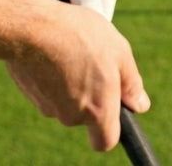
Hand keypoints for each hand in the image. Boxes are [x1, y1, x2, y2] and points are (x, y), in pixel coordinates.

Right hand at [7, 0, 149, 150]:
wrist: (32, 28)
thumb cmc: (81, 37)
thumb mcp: (119, 52)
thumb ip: (131, 83)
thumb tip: (140, 105)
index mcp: (96, 111)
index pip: (105, 142)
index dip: (111, 127)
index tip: (114, 105)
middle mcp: (71, 117)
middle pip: (87, 114)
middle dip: (93, 92)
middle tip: (94, 58)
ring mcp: (47, 107)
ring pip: (68, 99)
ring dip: (75, 80)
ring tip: (75, 49)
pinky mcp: (31, 94)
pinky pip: (51, 89)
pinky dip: (56, 74)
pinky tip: (57, 49)